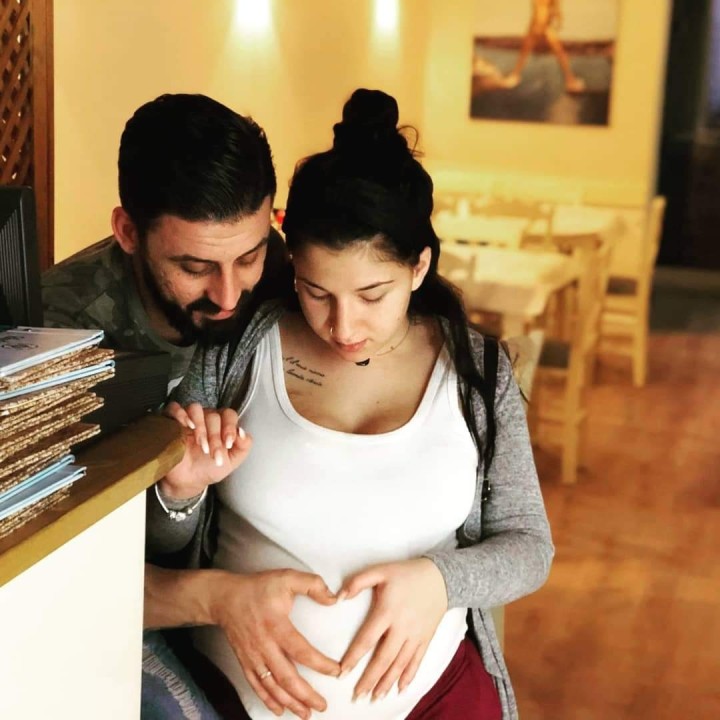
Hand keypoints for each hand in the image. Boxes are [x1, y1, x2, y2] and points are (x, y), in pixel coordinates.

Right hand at [160, 402, 251, 498]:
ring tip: (201, 445)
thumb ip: (244, 446)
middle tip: (212, 454)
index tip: (228, 444)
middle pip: (213, 416)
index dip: (230, 427)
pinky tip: (187, 426)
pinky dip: (180, 413)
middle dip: (214, 437)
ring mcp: (188, 418)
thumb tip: (242, 431)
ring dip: (200, 427)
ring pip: (196, 409)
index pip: (229, 415)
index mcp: (222, 423)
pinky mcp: (171, 422)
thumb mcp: (232, 460)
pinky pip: (173, 408)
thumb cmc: (210, 468)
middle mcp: (206, 417)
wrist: (188, 481)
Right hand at [209, 569, 341, 718]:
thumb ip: (312, 585)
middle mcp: (264, 645)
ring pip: (273, 686)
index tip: (336, 670)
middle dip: (306, 695)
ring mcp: (253, 656)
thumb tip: (334, 598)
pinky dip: (269, 700)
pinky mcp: (246, 662)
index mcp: (276, 625)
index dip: (320, 664)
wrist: (225, 597)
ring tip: (306, 713)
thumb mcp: (287, 577)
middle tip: (323, 705)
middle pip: (287, 676)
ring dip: (290, 702)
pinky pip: (257, 686)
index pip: (301, 650)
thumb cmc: (257, 588)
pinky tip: (280, 710)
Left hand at [338, 559, 447, 700]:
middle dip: (369, 679)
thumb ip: (357, 582)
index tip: (342, 672)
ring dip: (386, 682)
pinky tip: (400, 689)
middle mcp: (402, 627)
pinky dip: (408, 677)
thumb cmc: (406, 573)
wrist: (440, 577)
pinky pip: (416, 661)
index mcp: (387, 611)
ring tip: (375, 697)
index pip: (367, 639)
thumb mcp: (380, 570)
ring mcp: (415, 635)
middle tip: (357, 695)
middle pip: (383, 658)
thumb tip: (339, 597)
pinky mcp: (426, 638)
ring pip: (399, 664)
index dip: (354, 657)